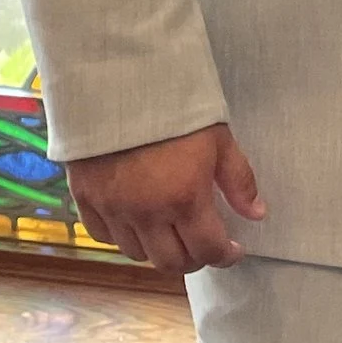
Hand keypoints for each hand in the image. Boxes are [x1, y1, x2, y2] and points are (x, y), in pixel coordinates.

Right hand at [70, 122, 265, 276]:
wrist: (116, 79)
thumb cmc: (173, 106)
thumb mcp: (218, 138)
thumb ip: (238, 180)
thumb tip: (257, 214)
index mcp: (184, 199)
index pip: (208, 250)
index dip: (226, 256)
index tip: (234, 249)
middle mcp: (146, 212)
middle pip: (171, 263)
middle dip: (194, 259)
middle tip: (203, 244)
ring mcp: (112, 208)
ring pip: (137, 253)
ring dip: (158, 250)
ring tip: (171, 231)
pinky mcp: (85, 197)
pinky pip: (103, 235)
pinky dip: (122, 237)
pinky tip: (136, 222)